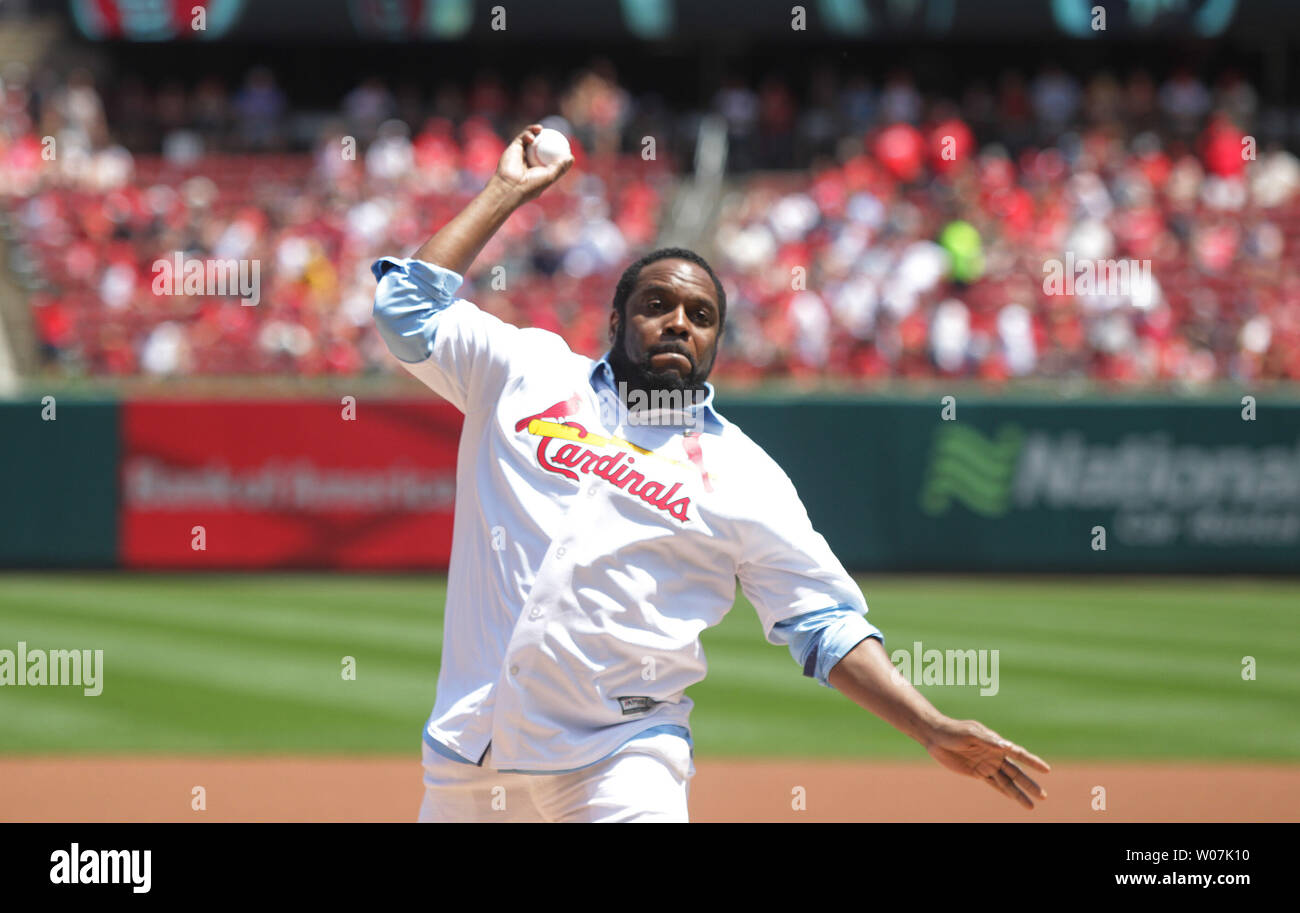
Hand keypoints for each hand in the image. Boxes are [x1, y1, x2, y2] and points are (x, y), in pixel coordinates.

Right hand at [493, 124, 573, 204]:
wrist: (510, 186)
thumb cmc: (531, 185)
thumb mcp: (550, 176)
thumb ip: (560, 167)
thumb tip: (571, 157)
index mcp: (539, 170)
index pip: (549, 158)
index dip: (557, 151)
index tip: (565, 145)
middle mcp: (530, 162)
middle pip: (540, 147)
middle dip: (546, 139)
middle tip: (554, 133)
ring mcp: (521, 155)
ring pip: (530, 140)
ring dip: (536, 132)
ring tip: (541, 129)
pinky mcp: (513, 149)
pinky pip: (522, 138)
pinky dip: (528, 133)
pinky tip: (535, 131)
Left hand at [924, 717, 1049, 808]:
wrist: (936, 736)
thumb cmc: (954, 731)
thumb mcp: (970, 734)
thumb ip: (988, 741)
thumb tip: (1007, 747)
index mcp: (996, 743)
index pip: (1018, 754)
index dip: (1032, 762)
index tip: (1047, 770)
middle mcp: (995, 755)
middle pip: (1017, 772)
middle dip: (1030, 784)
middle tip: (1044, 796)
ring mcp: (987, 765)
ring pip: (1007, 782)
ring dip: (1019, 793)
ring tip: (1031, 806)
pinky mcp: (977, 773)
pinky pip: (994, 784)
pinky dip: (1004, 792)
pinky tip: (1013, 798)